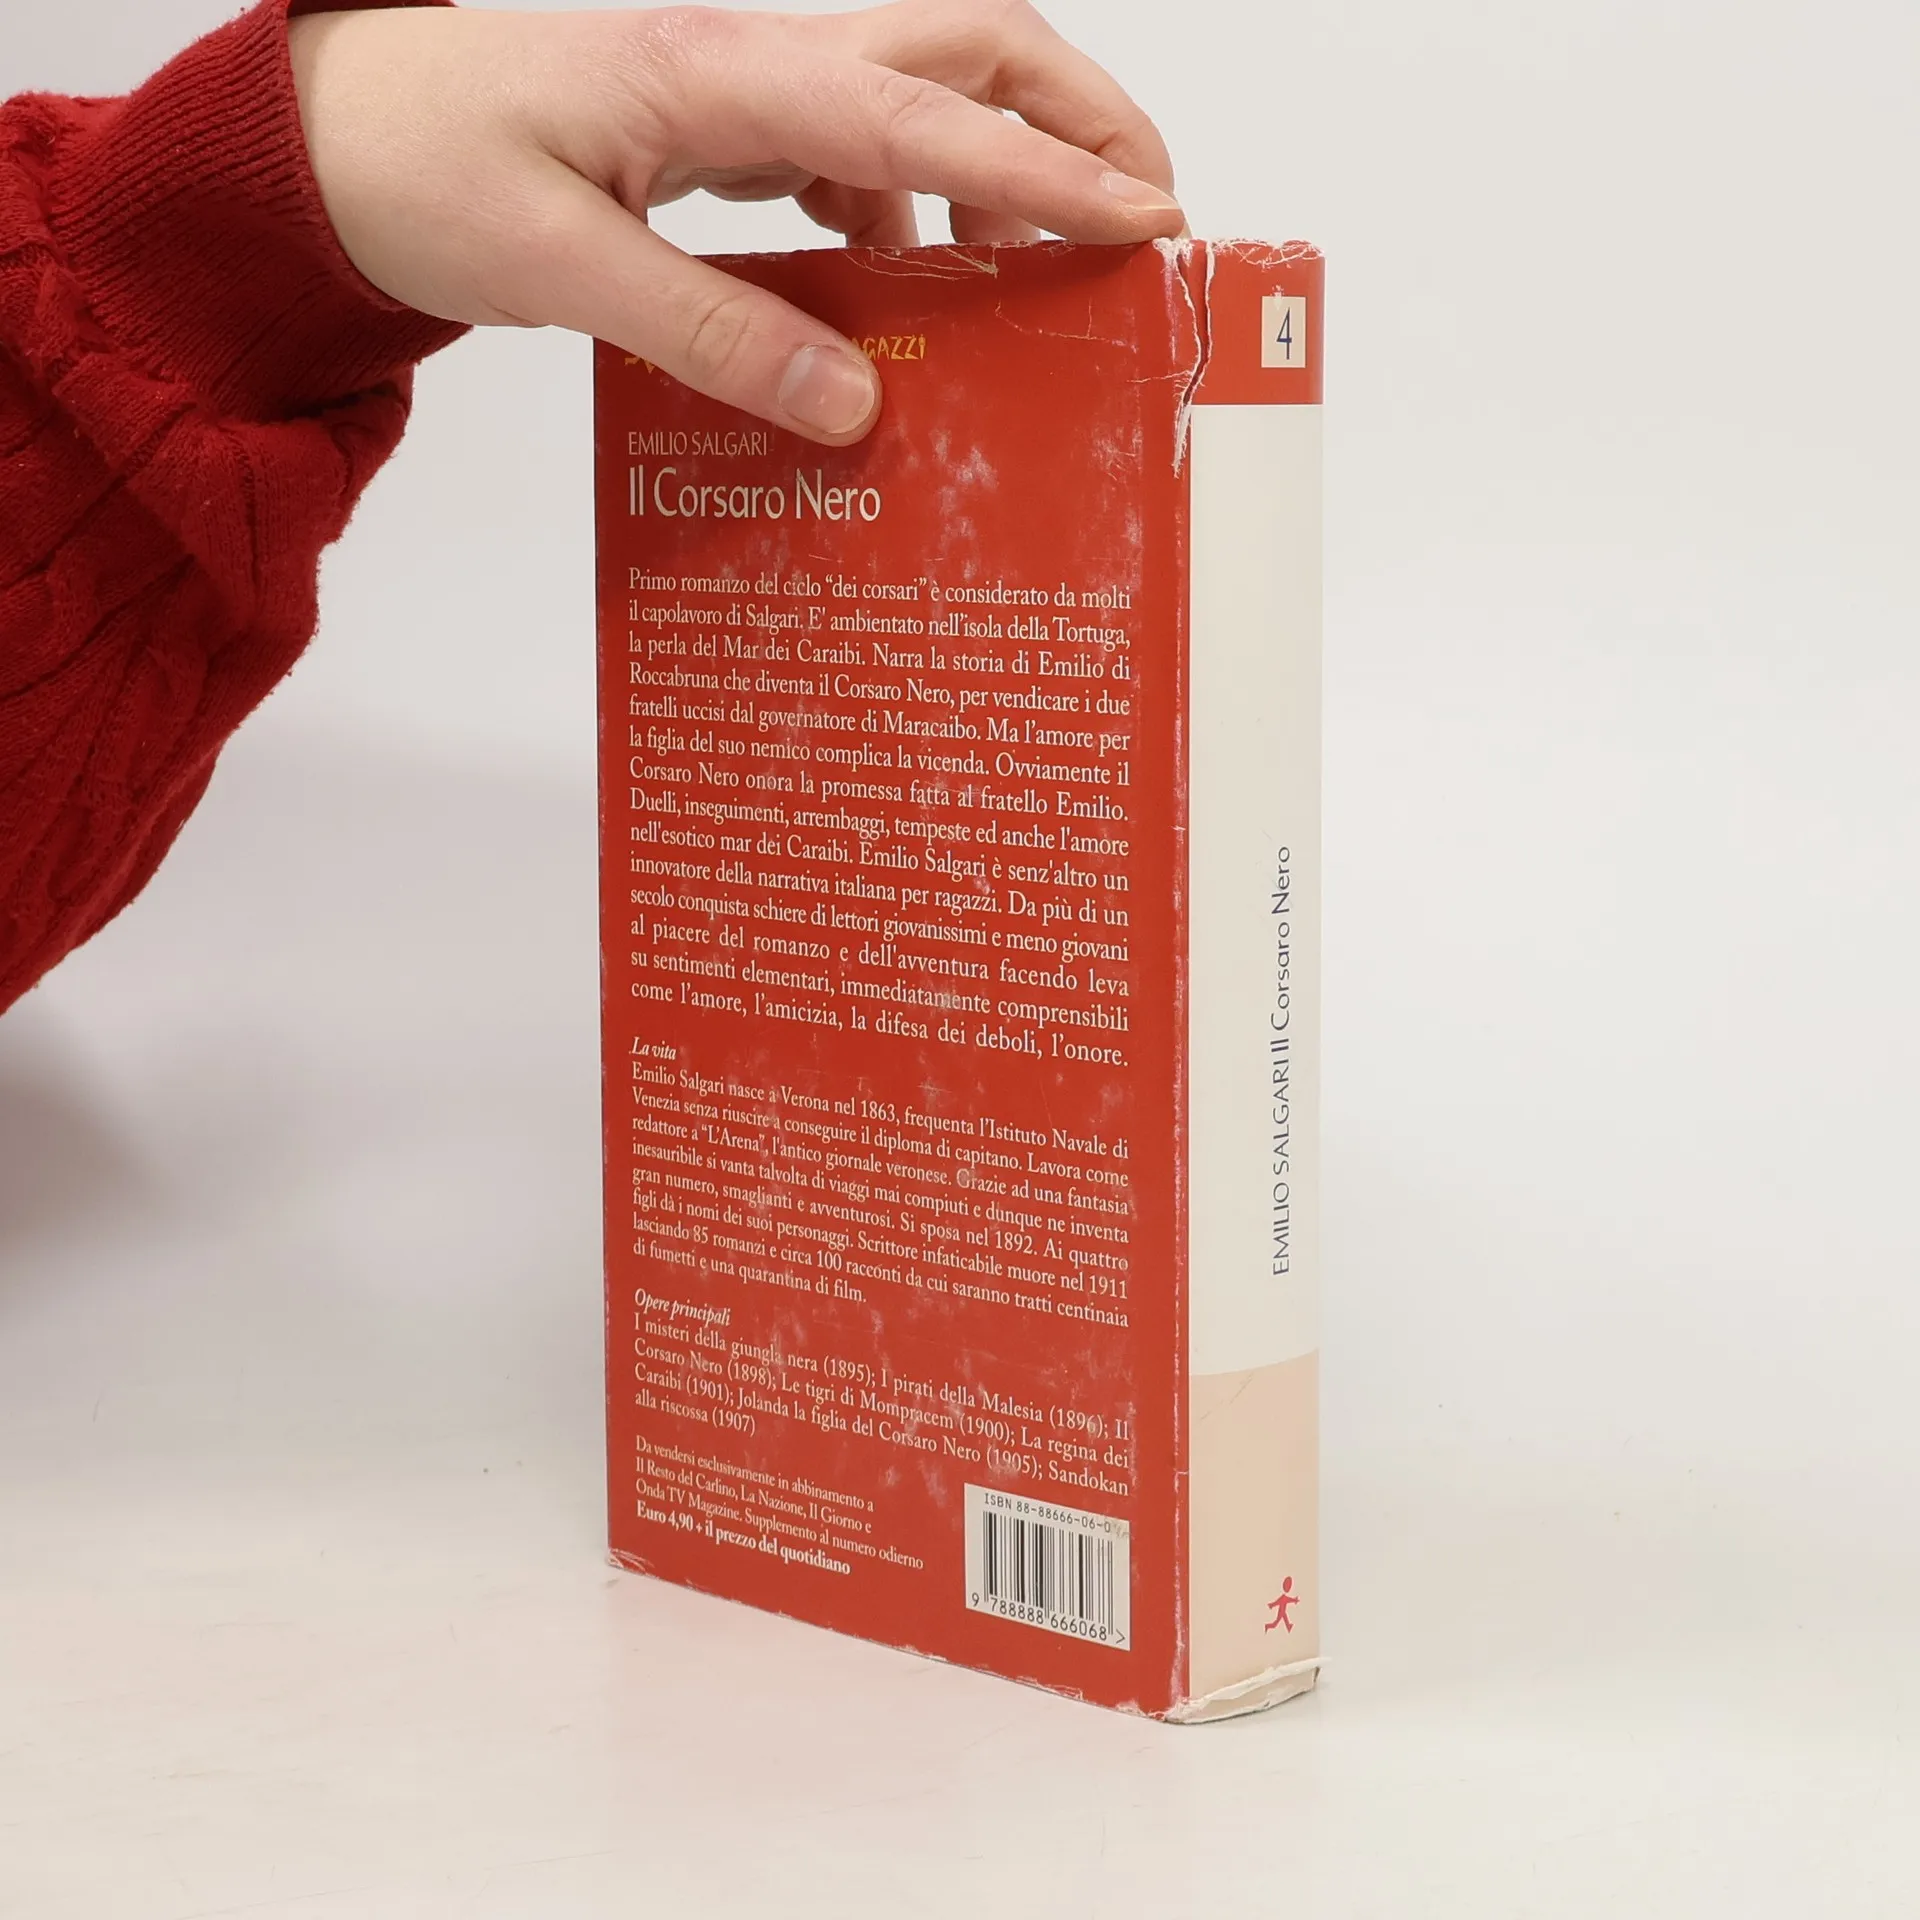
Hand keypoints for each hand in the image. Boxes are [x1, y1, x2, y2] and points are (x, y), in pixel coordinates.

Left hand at [288, 3, 1182, 443]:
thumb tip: (854, 407)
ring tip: (1042, 274)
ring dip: (1006, 160)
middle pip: (964, 44)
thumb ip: (711, 331)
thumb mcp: (557, 269)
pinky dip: (916, 207)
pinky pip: (861, 151)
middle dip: (1075, 116)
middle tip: (1147, 213)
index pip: (923, 112)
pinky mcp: (732, 132)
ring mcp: (751, 90)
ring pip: (926, 89)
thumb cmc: (427, 172)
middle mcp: (759, 61)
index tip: (1143, 226)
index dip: (1044, 172)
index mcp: (725, 75)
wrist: (346, 135)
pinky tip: (906, 285)